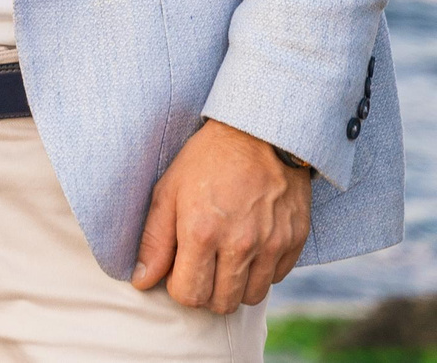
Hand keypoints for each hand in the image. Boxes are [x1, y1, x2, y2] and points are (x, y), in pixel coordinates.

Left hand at [129, 119, 311, 312]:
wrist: (260, 133)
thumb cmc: (206, 160)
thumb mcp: (168, 191)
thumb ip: (154, 240)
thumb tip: (142, 281)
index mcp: (201, 232)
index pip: (189, 295)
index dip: (179, 287)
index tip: (178, 270)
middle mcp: (239, 244)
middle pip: (221, 303)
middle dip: (206, 292)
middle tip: (201, 265)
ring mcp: (271, 245)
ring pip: (252, 297)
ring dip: (235, 286)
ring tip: (225, 258)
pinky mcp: (295, 241)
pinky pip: (276, 279)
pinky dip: (261, 272)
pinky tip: (249, 246)